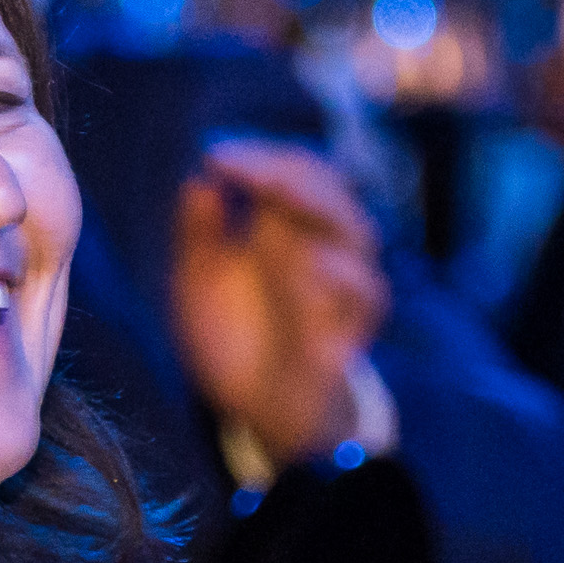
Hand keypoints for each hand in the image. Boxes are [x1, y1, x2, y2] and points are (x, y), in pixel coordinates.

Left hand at [167, 137, 389, 468]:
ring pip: (356, 231)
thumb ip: (198, 234)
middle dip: (287, 171)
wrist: (256, 406)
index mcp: (287, 225)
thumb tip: (196, 182)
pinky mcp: (353, 330)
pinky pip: (366, 293)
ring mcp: (343, 287)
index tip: (215, 157)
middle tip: (246, 170)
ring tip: (273, 194)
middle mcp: (323, 246)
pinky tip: (307, 261)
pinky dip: (341, 273)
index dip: (259, 156)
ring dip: (316, 207)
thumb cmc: (232, 335)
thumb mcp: (198, 280)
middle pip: (329, 188)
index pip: (292, 170)